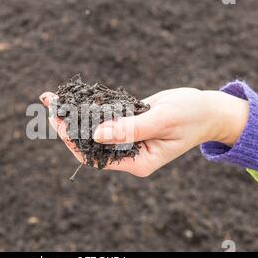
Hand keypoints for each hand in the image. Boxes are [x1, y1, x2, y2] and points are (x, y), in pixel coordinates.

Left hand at [39, 88, 248, 176]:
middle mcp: (128, 153)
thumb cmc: (191, 116)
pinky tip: (75, 96)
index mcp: (137, 162)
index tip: (58, 123)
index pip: (97, 157)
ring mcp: (127, 138)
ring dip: (75, 114)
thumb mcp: (162, 121)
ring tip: (53, 98)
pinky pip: (105, 116)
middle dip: (68, 125)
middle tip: (50, 104)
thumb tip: (96, 133)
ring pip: (95, 128)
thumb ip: (130, 129)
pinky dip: (90, 106)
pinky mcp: (128, 122)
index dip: (74, 141)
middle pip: (90, 142)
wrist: (208, 109)